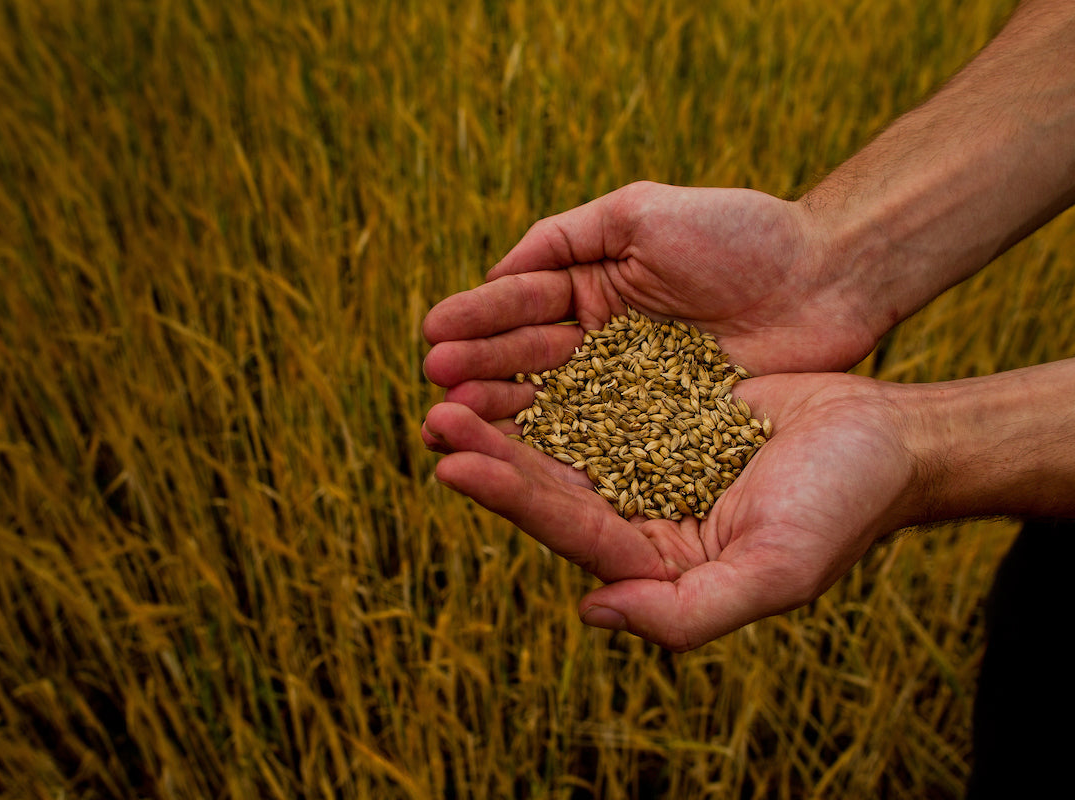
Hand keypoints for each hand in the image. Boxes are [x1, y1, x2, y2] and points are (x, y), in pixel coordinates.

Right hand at [422, 182, 877, 412]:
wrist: (827, 278)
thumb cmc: (740, 233)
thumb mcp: (641, 212)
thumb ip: (565, 237)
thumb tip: (496, 274)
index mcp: (591, 285)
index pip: (521, 306)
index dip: (477, 321)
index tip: (431, 333)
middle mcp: (600, 341)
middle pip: (526, 362)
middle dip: (477, 371)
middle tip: (434, 388)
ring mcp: (628, 388)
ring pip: (554, 405)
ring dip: (503, 414)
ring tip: (456, 422)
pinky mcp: (661, 431)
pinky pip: (603, 442)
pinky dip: (559, 450)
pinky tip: (519, 459)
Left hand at [423, 371, 920, 651]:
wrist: (888, 437)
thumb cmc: (843, 506)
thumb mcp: (777, 571)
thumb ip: (688, 611)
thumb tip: (593, 613)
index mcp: (653, 560)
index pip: (567, 527)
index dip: (508, 496)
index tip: (451, 463)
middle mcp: (637, 513)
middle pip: (548, 479)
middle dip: (488, 448)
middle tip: (432, 411)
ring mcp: (644, 459)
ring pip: (560, 433)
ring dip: (507, 408)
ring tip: (450, 376)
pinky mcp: (656, 410)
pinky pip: (593, 390)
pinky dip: (553, 374)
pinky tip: (513, 347)